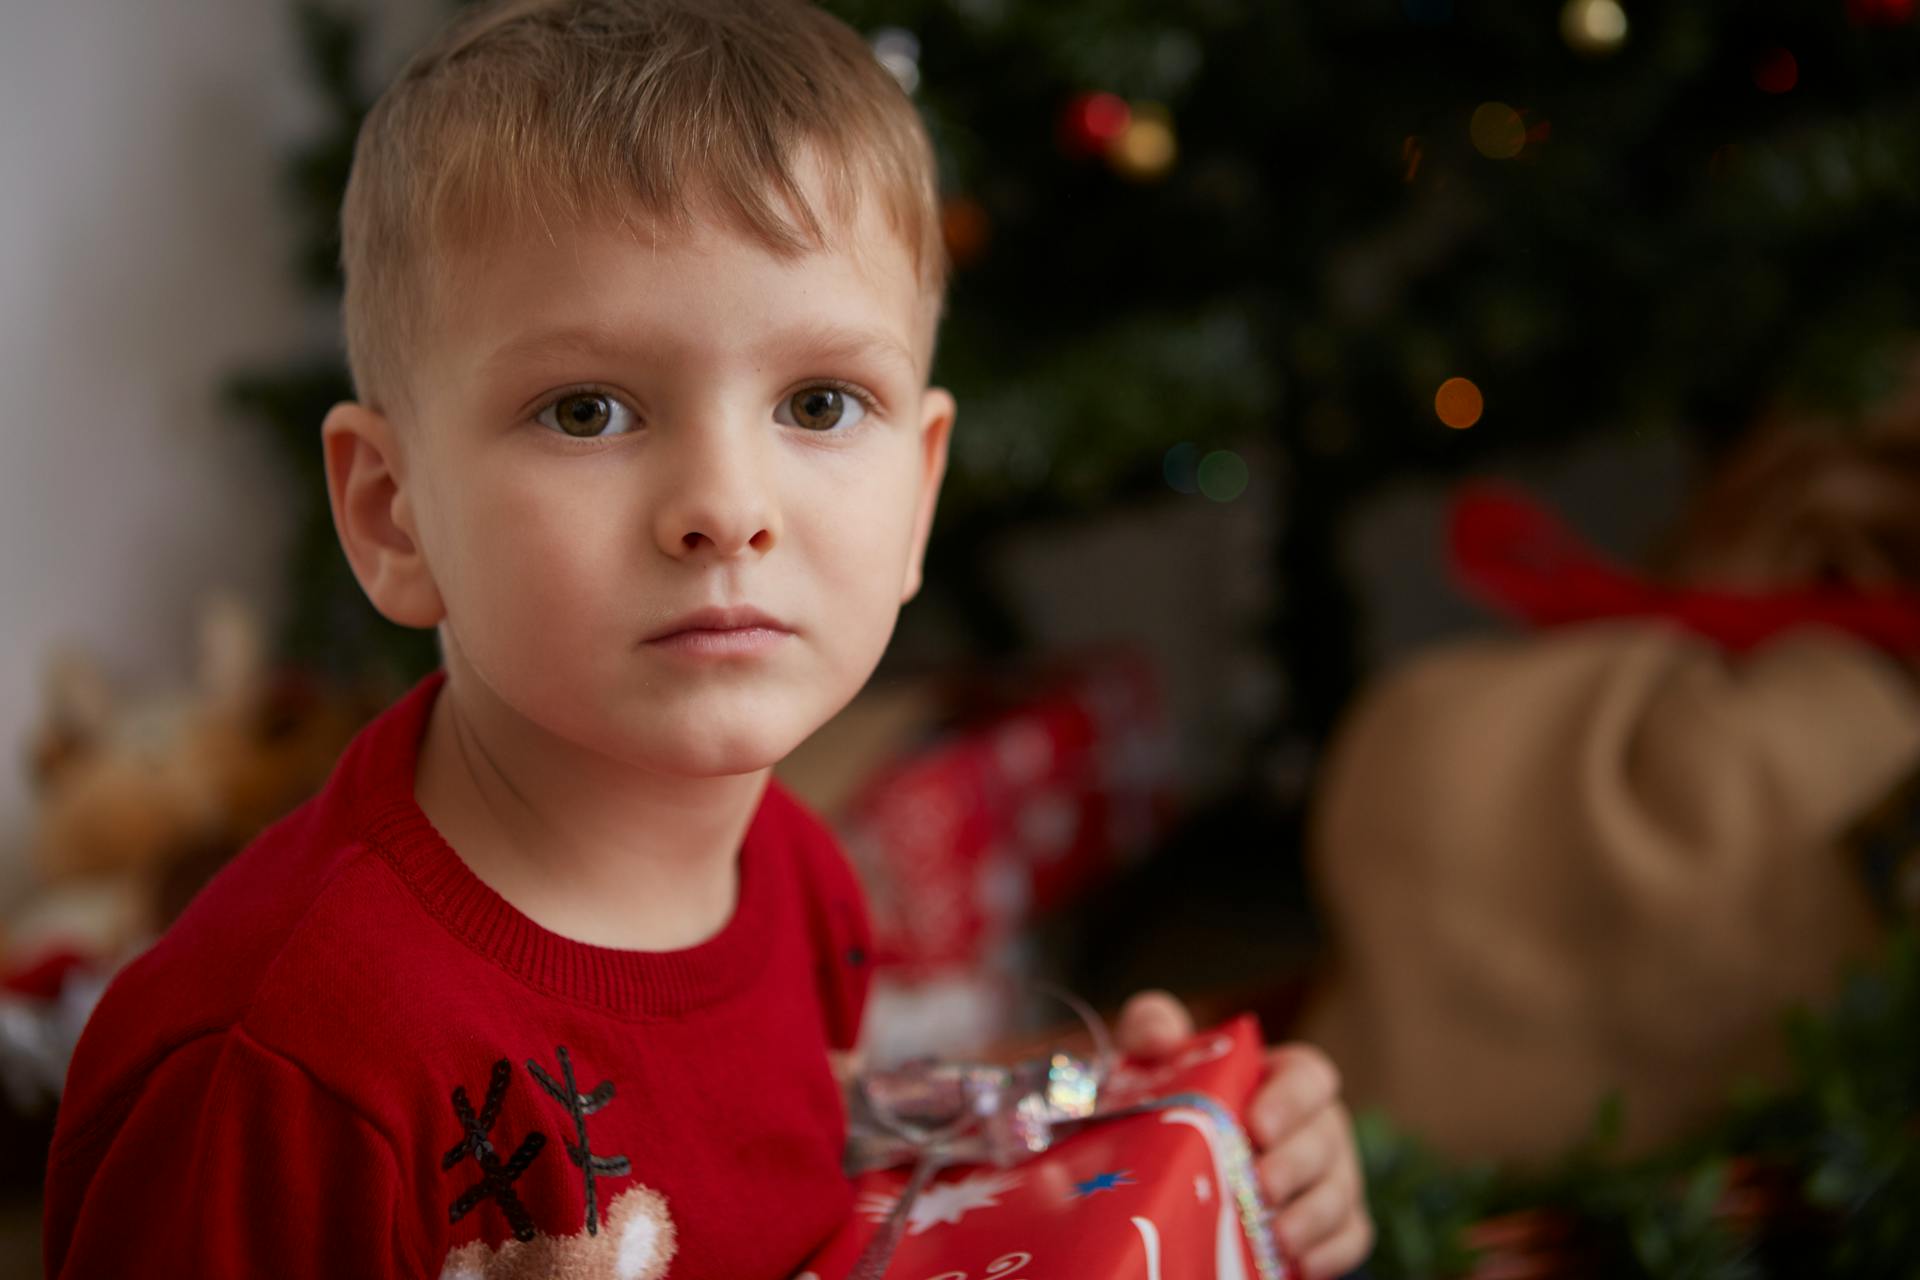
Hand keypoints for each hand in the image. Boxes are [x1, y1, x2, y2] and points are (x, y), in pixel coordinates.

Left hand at [1116, 991, 1373, 1279]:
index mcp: (1283, 1078)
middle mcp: (1316, 1125)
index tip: (1258, 1126)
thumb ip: (1151, 1027)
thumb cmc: (1168, 1099)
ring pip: (1341, 1191)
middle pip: (1326, 1138)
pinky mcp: (1333, 1225)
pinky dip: (1332, 1252)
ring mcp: (1329, 1175)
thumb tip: (1159, 1035)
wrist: (1165, 1163)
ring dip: (1312, 1216)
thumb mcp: (1151, 1057)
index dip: (1292, 1099)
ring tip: (1275, 1234)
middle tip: (1261, 1186)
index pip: (1310, 1076)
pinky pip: (1351, 1237)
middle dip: (1296, 1164)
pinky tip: (1301, 1263)